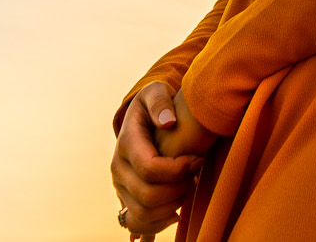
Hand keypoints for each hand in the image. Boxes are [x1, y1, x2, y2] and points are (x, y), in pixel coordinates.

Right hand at [110, 80, 206, 238]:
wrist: (140, 119)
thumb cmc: (154, 104)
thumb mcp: (155, 91)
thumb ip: (160, 102)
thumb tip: (168, 122)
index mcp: (126, 142)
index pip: (150, 168)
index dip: (178, 170)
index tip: (197, 158)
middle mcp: (118, 168)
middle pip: (148, 196)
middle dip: (179, 188)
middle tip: (195, 174)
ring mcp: (120, 186)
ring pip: (144, 214)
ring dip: (172, 206)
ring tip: (188, 187)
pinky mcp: (126, 199)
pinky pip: (137, 223)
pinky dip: (159, 223)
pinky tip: (177, 209)